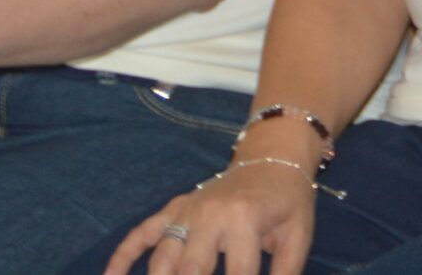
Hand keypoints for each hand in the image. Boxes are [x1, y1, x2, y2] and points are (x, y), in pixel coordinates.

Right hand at [106, 156, 315, 274]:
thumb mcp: (299, 234)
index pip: (237, 273)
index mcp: (244, 220)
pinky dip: (123, 256)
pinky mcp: (173, 209)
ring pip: (161, 260)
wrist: (273, 157)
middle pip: (189, 271)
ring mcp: (186, 212)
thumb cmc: (288, 200)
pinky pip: (141, 234)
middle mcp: (209, 216)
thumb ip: (287, 271)